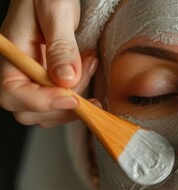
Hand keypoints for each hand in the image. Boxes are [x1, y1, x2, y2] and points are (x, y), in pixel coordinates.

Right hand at [0, 0, 97, 127]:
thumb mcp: (55, 12)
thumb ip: (60, 47)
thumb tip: (66, 80)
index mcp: (10, 56)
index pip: (13, 93)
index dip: (43, 102)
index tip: (72, 98)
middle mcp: (18, 72)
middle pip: (30, 110)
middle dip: (63, 102)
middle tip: (85, 72)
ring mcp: (33, 78)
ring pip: (49, 111)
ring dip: (76, 98)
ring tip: (89, 64)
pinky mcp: (49, 80)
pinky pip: (61, 101)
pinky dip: (79, 95)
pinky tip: (88, 71)